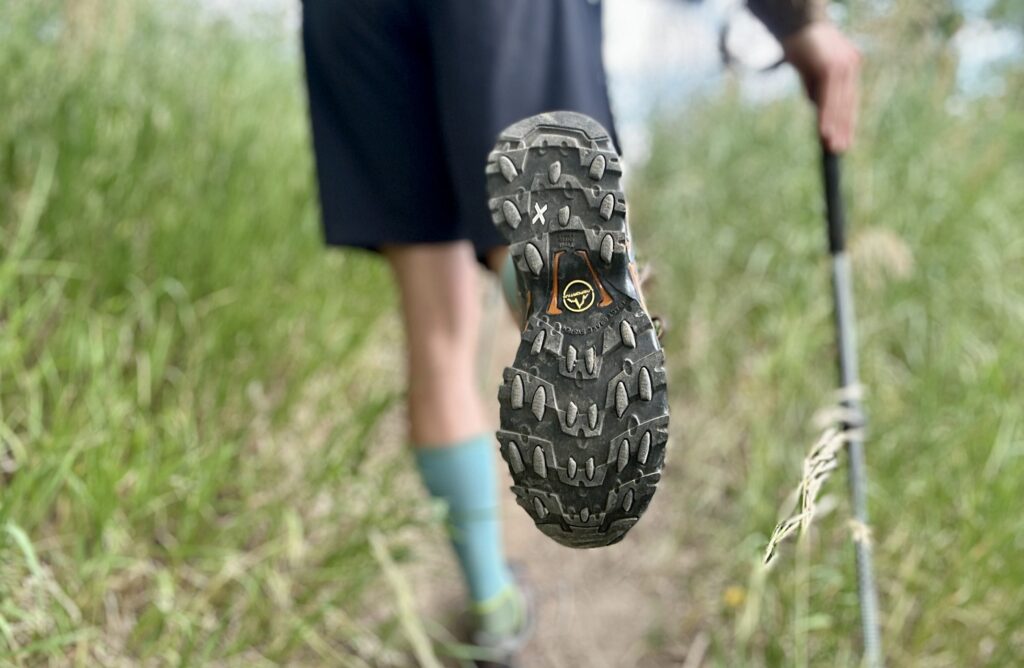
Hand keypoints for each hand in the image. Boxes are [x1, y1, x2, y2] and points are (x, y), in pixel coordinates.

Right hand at [782, 22, 860, 152]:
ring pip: (839, 103)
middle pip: (848, 103)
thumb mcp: (809, 70)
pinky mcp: (831, 67)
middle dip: (844, 128)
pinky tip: (824, 131)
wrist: (796, 22)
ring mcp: (843, 66)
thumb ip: (816, 88)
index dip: (847, 121)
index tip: (844, 139)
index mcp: (849, 66)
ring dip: (835, 127)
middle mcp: (850, 66)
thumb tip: (819, 108)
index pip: (849, 99)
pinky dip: (826, 116)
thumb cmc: (799, 43)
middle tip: (840, 150)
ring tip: (833, 146)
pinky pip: (829, 99)